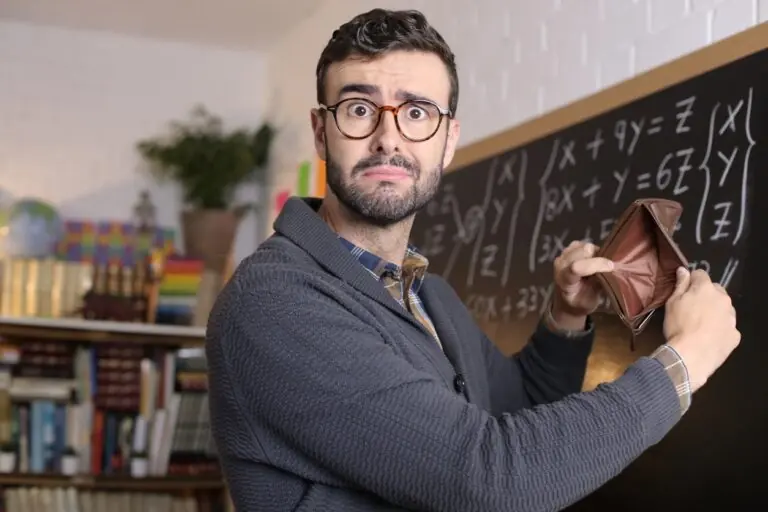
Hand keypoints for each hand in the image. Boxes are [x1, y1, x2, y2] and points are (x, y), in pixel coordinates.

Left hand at [550, 241, 614, 329]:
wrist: (566, 301)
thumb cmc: (579, 303)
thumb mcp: (590, 302)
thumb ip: (598, 285)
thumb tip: (612, 269)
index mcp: (564, 280)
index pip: (576, 267)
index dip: (597, 264)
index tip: (611, 267)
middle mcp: (560, 264)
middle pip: (583, 250)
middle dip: (598, 257)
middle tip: (606, 268)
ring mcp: (563, 255)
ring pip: (584, 245)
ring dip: (595, 254)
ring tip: (598, 266)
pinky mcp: (567, 249)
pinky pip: (583, 244)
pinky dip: (592, 251)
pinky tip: (592, 261)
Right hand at [664, 267, 740, 391]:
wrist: (692, 355)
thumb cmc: (678, 326)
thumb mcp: (672, 303)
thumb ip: (680, 285)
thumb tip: (683, 270)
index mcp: (706, 288)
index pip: (700, 274)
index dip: (691, 281)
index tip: (684, 290)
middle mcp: (723, 299)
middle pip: (715, 290)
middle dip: (705, 295)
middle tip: (692, 308)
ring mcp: (732, 318)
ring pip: (724, 308)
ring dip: (714, 311)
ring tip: (700, 325)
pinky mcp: (735, 335)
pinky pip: (727, 327)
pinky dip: (720, 329)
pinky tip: (708, 337)